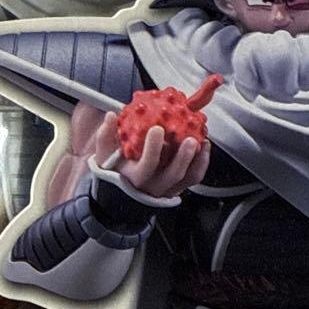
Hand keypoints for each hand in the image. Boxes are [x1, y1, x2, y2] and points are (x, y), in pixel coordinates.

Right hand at [94, 111, 209, 198]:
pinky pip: (194, 177)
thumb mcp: (104, 153)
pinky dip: (202, 162)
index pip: (147, 165)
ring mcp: (168, 188)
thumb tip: (111, 116)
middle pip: (172, 174)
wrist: (121, 192)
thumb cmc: (114, 168)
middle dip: (183, 156)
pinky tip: (204, 146)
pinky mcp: (178, 187)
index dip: (153, 148)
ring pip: (187, 177)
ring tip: (201, 140)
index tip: (157, 129)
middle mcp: (153, 186)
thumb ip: (105, 134)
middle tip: (189, 138)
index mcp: (135, 177)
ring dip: (197, 159)